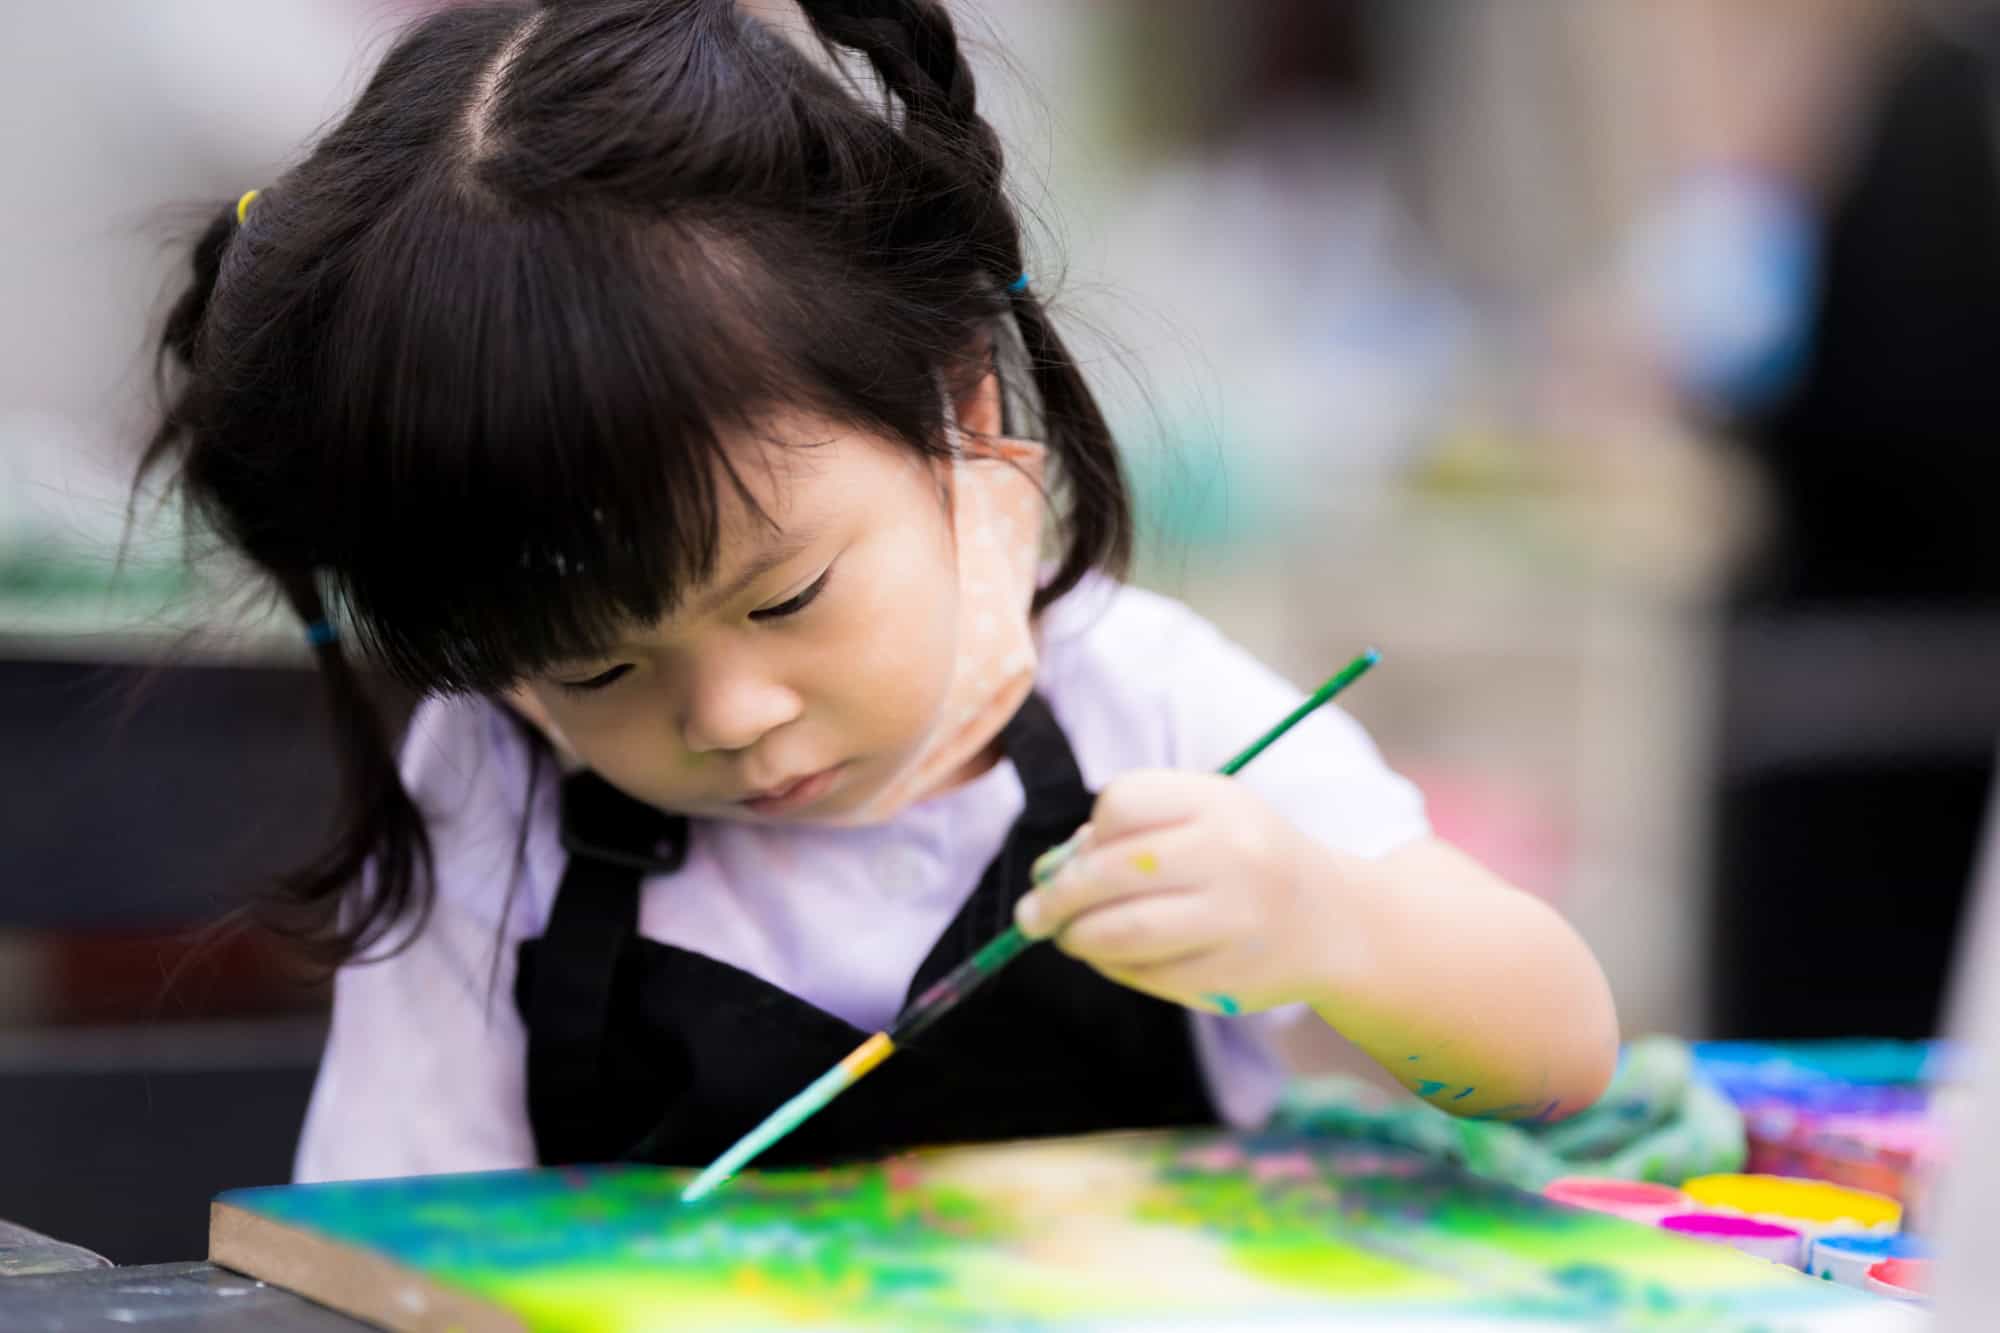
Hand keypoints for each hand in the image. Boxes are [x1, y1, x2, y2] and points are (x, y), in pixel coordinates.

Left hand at [1013, 771, 1347, 1014]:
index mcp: (1220, 803)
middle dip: (1058, 898)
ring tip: (1066, 938)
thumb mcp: (1206, 818)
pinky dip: (1115, 967)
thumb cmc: (1246, 859)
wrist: (1333, 921)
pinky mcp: (1232, 975)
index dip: (1087, 835)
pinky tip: (1110, 959)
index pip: (1121, 805)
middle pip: (1112, 873)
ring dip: (1079, 938)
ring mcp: (1236, 919)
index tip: (1076, 857)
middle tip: (1032, 915)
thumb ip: (1133, 831)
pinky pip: (1149, 974)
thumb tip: (1049, 873)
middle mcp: (1233, 855)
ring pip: (1124, 931)